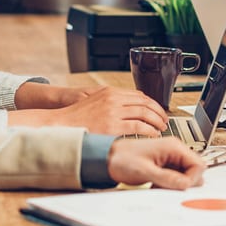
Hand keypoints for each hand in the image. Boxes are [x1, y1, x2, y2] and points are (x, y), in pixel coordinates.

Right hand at [8, 87, 167, 136]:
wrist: (60, 124)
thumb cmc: (77, 117)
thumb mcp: (96, 101)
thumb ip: (113, 102)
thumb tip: (132, 107)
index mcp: (110, 92)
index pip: (139, 95)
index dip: (152, 103)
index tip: (158, 110)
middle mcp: (113, 99)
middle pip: (145, 103)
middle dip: (158, 112)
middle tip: (164, 120)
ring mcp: (113, 112)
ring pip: (144, 113)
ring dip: (156, 121)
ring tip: (161, 127)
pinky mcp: (112, 126)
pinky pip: (138, 126)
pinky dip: (149, 130)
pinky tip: (153, 134)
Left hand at [106, 138, 205, 188]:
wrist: (107, 158)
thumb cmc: (122, 158)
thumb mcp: (145, 171)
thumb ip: (168, 178)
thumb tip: (185, 184)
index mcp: (173, 146)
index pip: (198, 164)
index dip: (192, 179)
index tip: (180, 187)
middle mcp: (174, 150)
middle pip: (194, 170)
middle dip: (185, 182)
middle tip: (169, 187)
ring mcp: (170, 157)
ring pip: (186, 175)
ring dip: (176, 184)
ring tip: (160, 185)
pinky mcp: (165, 164)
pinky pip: (176, 176)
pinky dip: (170, 184)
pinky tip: (158, 185)